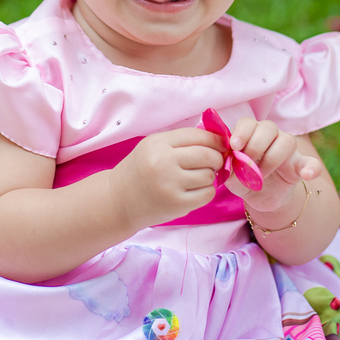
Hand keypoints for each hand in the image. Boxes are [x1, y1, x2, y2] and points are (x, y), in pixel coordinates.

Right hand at [110, 128, 224, 229]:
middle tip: (214, 162)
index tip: (221, 144)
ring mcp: (170, 184)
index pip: (197, 135)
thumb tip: (216, 140)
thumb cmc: (140, 171)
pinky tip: (195, 191)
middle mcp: (163, 162)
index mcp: (158, 144)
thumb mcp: (153, 147)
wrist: (118, 200)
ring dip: (209, 176)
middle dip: (217, 158)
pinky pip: (207, 194)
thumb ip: (180, 142)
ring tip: (197, 178)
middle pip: (207, 155)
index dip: (215, 139)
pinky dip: (206, 192)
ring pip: (209, 175)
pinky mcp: (177, 204)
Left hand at [223, 118, 322, 211]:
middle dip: (256, 145)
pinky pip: (312, 163)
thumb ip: (229, 169)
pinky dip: (312, 168)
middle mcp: (270, 137)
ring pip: (287, 140)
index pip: (248, 122)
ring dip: (273, 158)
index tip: (234, 146)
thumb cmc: (244, 180)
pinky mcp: (302, 166)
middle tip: (248, 162)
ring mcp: (288, 150)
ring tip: (262, 174)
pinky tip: (307, 175)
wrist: (261, 197)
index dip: (242, 131)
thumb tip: (228, 163)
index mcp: (251, 134)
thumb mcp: (232, 177)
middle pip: (268, 127)